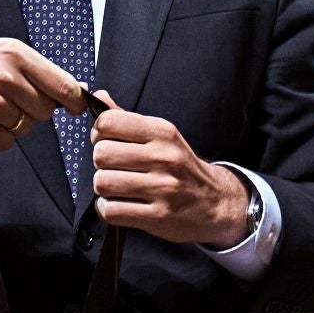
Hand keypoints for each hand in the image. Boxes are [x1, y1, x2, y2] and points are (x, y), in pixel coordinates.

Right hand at [0, 39, 83, 150]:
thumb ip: (36, 70)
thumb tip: (76, 90)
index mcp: (13, 53)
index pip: (63, 85)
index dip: (73, 101)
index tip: (74, 107)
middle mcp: (4, 76)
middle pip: (45, 110)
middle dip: (32, 110)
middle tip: (5, 99)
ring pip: (26, 128)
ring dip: (12, 124)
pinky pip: (6, 143)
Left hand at [88, 91, 246, 246]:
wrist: (215, 202)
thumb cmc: (180, 166)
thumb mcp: (161, 136)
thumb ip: (127, 119)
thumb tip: (98, 96)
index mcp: (162, 132)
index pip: (108, 122)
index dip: (98, 134)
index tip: (106, 142)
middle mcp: (163, 157)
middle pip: (101, 154)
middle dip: (100, 163)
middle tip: (113, 168)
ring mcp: (162, 188)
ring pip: (103, 183)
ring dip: (103, 188)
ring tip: (116, 188)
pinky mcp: (158, 216)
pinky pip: (111, 211)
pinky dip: (107, 209)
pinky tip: (120, 205)